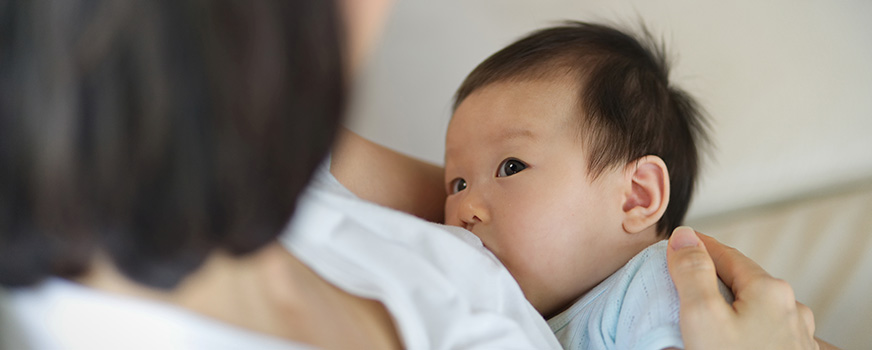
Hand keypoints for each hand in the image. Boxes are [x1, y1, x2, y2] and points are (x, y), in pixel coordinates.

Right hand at [666, 226, 834, 348]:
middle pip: (742, 281)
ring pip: (755, 309)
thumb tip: (685, 236)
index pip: (724, 254)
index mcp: (769, 289)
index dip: (696, 248)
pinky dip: (744, 331)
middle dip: (713, 280)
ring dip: (731, 308)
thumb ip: (692, 272)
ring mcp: (797, 336)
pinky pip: (764, 334)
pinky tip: (731, 342)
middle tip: (683, 283)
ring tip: (704, 318)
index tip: (674, 246)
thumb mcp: (701, 316)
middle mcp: (791, 308)